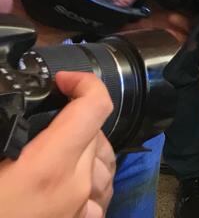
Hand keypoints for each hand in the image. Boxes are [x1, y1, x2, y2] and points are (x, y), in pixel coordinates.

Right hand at [0, 72, 114, 217]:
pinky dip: (87, 183)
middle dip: (73, 118)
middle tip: (42, 118)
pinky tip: (64, 183)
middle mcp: (74, 188)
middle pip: (96, 134)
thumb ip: (4, 132)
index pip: (94, 107)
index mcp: (47, 168)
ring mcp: (80, 212)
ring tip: (54, 146)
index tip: (61, 80)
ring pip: (103, 165)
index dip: (84, 83)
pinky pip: (97, 198)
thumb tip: (9, 112)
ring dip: (86, 149)